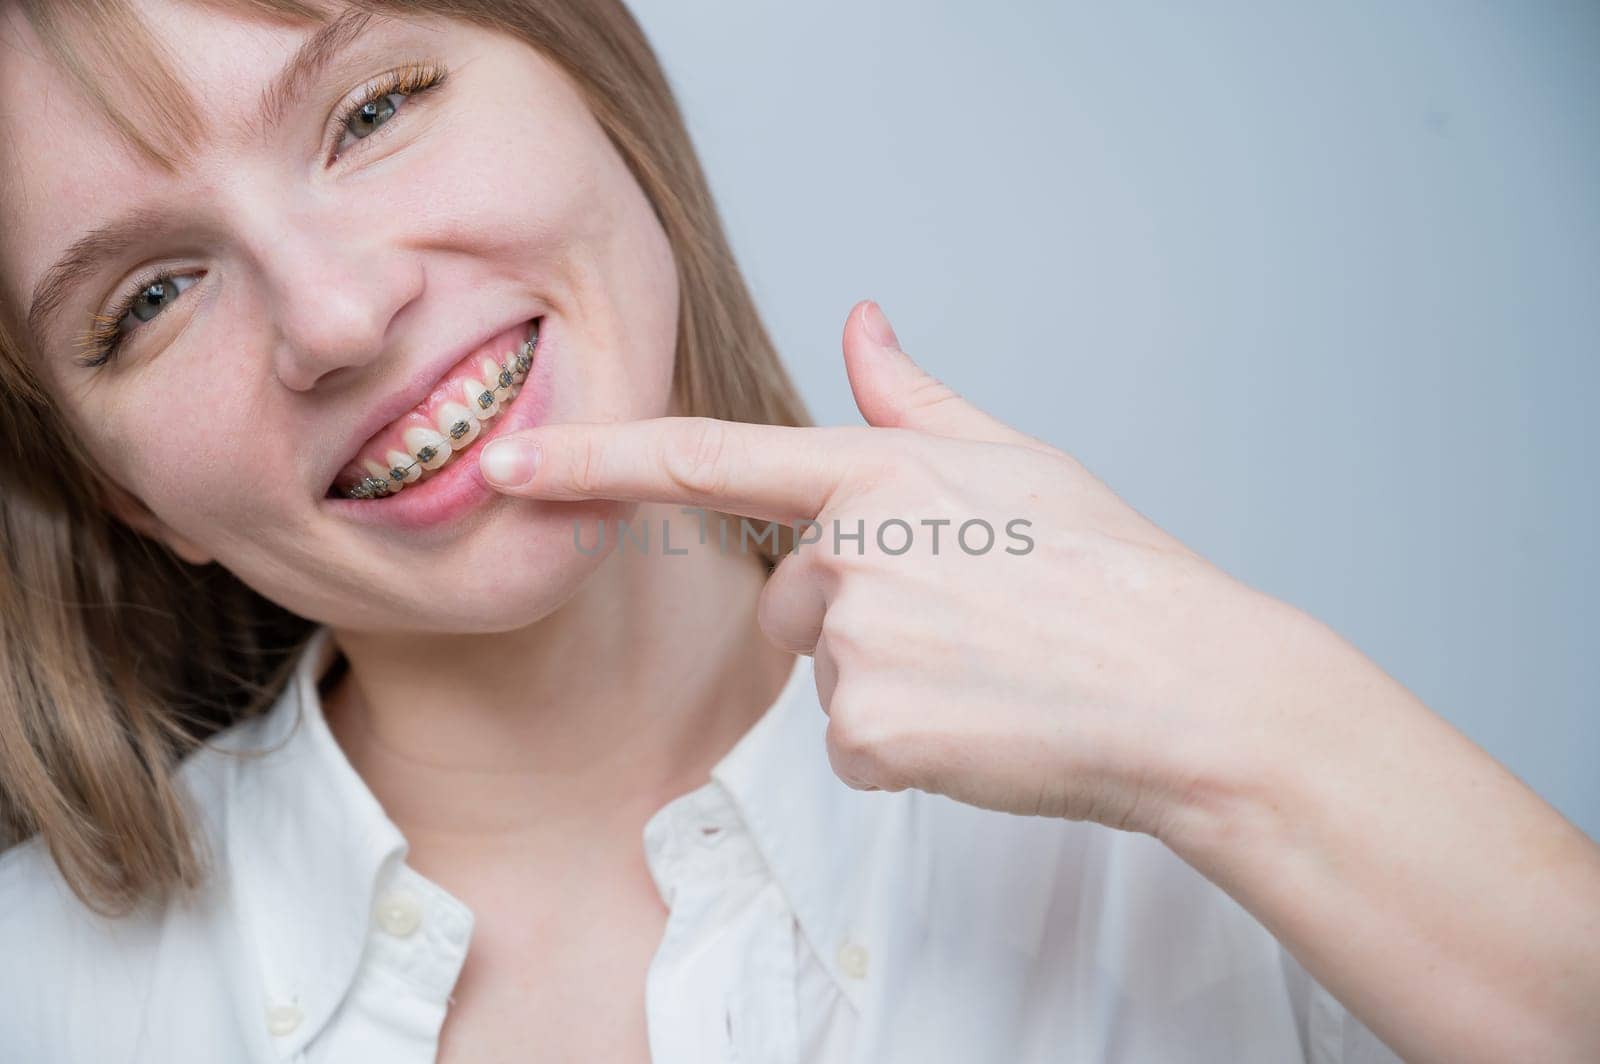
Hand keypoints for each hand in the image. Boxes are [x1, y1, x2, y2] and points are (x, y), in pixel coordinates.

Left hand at [476, 300, 1306, 840]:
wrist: (1187, 690)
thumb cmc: (1114, 572)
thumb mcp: (1017, 460)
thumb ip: (915, 399)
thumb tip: (860, 321)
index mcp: (879, 473)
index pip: (703, 459)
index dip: (591, 460)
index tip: (505, 463)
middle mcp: (849, 552)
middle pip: (788, 594)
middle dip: (855, 613)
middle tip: (970, 624)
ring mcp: (854, 646)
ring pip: (825, 670)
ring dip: (887, 678)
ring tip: (985, 672)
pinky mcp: (866, 734)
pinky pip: (851, 741)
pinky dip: (904, 743)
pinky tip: (978, 724)